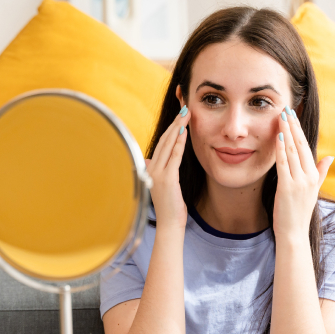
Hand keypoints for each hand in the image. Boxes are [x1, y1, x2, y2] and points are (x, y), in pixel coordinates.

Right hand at [146, 104, 190, 231]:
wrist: (169, 224)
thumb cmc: (169, 207)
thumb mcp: (161, 186)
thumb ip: (156, 171)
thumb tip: (148, 160)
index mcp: (149, 169)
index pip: (160, 143)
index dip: (170, 128)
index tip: (179, 116)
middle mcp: (150, 168)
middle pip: (163, 139)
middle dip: (175, 122)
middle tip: (184, 108)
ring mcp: (157, 173)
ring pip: (168, 144)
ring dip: (178, 127)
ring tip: (186, 114)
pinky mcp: (167, 178)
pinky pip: (174, 156)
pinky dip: (179, 142)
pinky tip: (184, 131)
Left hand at [273, 106, 332, 239]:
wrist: (294, 233)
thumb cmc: (299, 213)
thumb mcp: (313, 190)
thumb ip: (321, 172)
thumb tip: (330, 157)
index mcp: (314, 175)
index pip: (306, 148)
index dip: (299, 131)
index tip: (294, 116)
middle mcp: (309, 177)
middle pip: (300, 146)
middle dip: (293, 127)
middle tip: (287, 110)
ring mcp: (299, 182)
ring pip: (292, 152)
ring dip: (286, 133)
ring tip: (281, 118)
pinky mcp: (287, 188)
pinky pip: (284, 164)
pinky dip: (281, 149)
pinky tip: (278, 137)